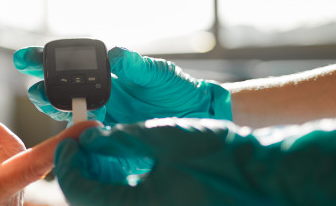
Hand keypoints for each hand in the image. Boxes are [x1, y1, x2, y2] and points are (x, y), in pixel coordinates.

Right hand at [14, 45, 231, 175]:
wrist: (193, 115)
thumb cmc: (172, 88)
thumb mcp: (156, 73)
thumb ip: (135, 65)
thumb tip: (116, 55)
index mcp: (101, 73)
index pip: (65, 64)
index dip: (42, 60)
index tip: (25, 58)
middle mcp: (94, 95)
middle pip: (57, 90)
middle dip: (41, 87)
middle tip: (35, 86)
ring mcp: (98, 118)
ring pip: (67, 114)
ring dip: (54, 107)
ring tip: (45, 100)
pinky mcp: (106, 139)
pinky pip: (84, 138)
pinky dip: (73, 136)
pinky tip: (68, 133)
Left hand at [54, 115, 335, 205]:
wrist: (269, 181)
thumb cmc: (222, 158)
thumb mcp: (162, 139)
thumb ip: (118, 139)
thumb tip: (89, 137)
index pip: (79, 191)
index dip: (66, 162)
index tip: (67, 140)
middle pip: (90, 202)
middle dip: (79, 172)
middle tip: (81, 144)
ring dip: (97, 182)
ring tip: (100, 151)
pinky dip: (120, 192)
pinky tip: (124, 169)